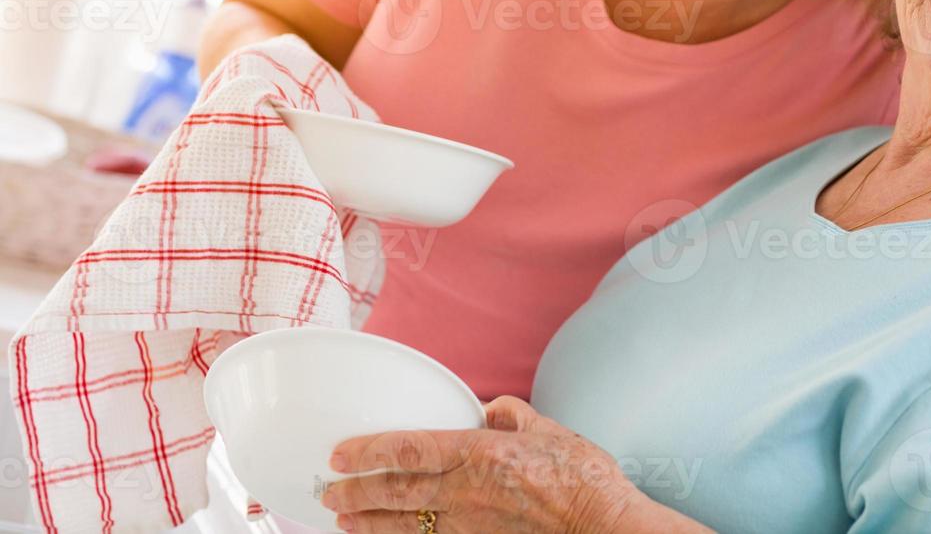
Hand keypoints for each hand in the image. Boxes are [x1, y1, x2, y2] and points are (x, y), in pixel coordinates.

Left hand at [321, 396, 639, 532]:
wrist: (602, 527)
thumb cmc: (584, 478)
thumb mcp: (550, 430)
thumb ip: (514, 415)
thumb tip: (490, 409)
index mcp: (482, 453)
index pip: (411, 449)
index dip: (370, 451)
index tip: (341, 453)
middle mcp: (468, 491)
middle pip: (398, 492)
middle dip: (357, 491)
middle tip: (327, 490)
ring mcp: (471, 525)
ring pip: (407, 524)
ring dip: (369, 522)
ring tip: (342, 518)